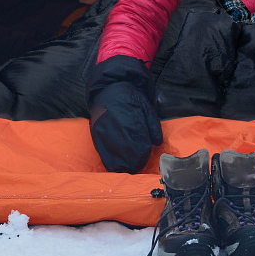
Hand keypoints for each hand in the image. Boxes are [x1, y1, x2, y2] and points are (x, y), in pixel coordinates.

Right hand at [87, 55, 163, 172]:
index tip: (145, 159)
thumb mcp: (146, 107)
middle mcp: (117, 125)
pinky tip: (114, 165)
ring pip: (114, 152)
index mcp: (132, 118)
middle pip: (127, 150)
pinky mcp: (96, 131)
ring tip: (127, 168)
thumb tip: (157, 143)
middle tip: (137, 167)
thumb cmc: (131, 98)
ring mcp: (105, 129)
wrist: (110, 87)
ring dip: (121, 163)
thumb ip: (153, 125)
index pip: (139, 142)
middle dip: (133, 161)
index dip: (143, 154)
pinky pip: (102, 149)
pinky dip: (108, 159)